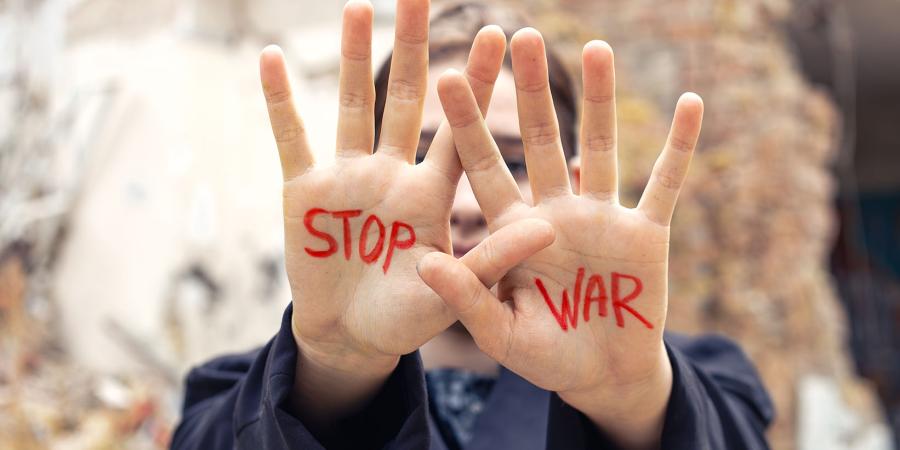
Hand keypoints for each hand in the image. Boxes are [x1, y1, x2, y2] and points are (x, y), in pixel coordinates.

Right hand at [259, 0, 551, 427]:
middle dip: (412, 47)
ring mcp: (347, 178)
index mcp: (431, 194)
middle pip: (404, 99)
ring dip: (353, 58)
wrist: (351, 337)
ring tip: (358, 8)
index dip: (474, 85)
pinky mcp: (304, 192)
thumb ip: (496, 260)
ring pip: (351, 106)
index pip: (458, 130)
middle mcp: (392, 174)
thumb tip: (550, 229)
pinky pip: (290, 138)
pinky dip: (279, 102)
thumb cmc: (408, 318)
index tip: (495, 34)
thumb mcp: (455, 293)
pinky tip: (269, 60)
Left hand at [418, 30, 702, 448]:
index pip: (483, 167)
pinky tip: (690, 102)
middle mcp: (554, 211)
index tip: (448, 77)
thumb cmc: (544, 356)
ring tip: (594, 47)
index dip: (467, 125)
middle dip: (532, 92)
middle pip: (540, 140)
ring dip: (600, 100)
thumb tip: (425, 263)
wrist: (601, 376)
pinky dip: (678, 148)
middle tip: (520, 35)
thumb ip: (466, 297)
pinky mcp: (645, 234)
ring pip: (600, 148)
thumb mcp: (499, 332)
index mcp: (513, 229)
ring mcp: (601, 217)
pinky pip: (663, 183)